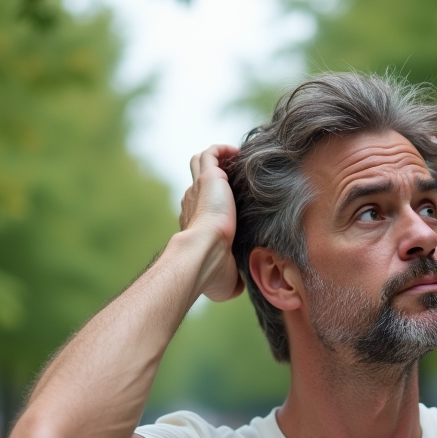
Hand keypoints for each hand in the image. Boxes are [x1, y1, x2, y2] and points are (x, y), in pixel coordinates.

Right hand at [179, 145, 242, 300]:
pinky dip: (222, 150)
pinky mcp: (209, 178)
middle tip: (235, 178)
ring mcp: (198, 189)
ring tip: (235, 161)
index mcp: (195, 224)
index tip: (232, 208)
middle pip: (198, 180)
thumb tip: (243, 287)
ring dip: (216, 159)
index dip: (215, 204)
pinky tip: (237, 152)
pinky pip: (211, 153)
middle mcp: (193, 203)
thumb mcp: (226, 281)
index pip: (201, 207)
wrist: (204, 254)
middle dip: (215, 176)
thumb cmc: (211, 271)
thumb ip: (235, 279)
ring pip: (200, 162)